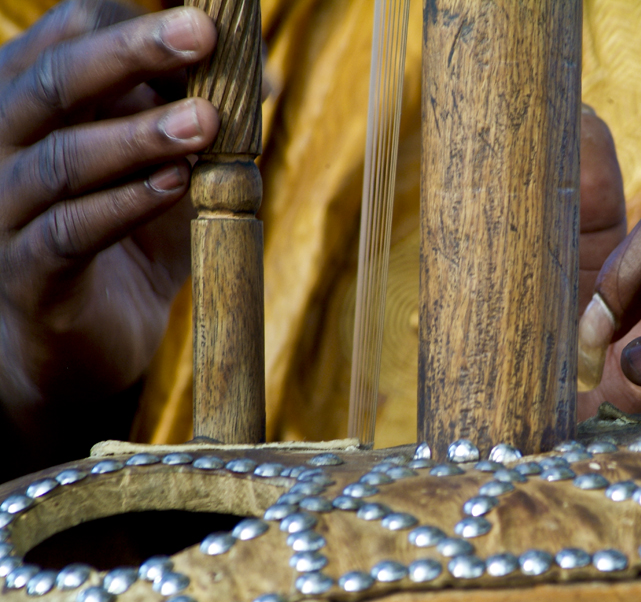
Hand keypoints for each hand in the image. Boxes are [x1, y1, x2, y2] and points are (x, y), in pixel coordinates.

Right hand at [0, 0, 217, 460]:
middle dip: (132, 53)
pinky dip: (125, 205)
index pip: (68, 39)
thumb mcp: (168, 168)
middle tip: (201, 32)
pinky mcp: (29, 273)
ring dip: (139, 136)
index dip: (130, 20)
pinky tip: (175, 185)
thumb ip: (199, 121)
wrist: (80, 338)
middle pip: (56, 83)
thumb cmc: (127, 238)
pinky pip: (70, 232)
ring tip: (204, 122)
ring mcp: (8, 211)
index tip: (203, 14)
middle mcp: (6, 146)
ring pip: (63, 160)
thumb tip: (262, 75)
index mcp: (34, 105)